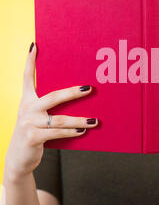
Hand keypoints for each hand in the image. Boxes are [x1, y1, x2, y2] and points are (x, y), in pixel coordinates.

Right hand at [5, 42, 99, 178]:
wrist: (18, 158)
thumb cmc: (34, 134)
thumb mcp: (37, 117)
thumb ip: (49, 108)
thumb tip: (77, 96)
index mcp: (27, 100)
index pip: (27, 77)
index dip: (30, 61)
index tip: (35, 45)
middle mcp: (26, 108)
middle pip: (53, 96)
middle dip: (73, 92)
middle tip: (89, 88)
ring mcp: (28, 123)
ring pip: (59, 119)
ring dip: (79, 119)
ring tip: (94, 120)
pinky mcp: (32, 137)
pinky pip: (56, 133)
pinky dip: (71, 132)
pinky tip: (82, 131)